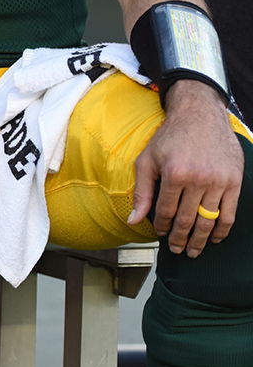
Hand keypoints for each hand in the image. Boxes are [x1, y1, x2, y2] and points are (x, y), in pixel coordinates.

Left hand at [129, 81, 242, 256]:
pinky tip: (215, 238)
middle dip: (180, 238)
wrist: (200, 116)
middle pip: (188, 220)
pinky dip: (222, 229)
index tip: (159, 234)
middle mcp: (198, 179)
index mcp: (173, 174)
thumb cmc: (170, 138)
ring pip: (209, 220)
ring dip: (201, 239)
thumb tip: (132, 221)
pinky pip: (229, 213)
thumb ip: (141, 192)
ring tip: (193, 250)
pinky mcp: (234, 181)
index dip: (161, 226)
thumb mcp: (147, 160)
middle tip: (177, 250)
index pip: (165, 211)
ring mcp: (219, 181)